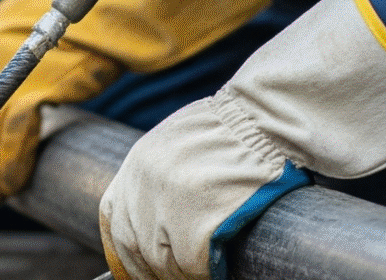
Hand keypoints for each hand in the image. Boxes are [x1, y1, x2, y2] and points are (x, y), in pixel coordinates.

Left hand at [0, 0, 273, 203]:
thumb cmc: (147, 2)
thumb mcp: (91, 34)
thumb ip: (63, 60)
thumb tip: (49, 100)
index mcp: (16, 14)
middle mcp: (7, 24)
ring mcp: (21, 44)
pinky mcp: (44, 67)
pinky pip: (15, 125)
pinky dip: (12, 159)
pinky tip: (14, 183)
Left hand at [98, 0, 385, 279]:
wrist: (270, 120)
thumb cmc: (239, 129)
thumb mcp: (182, 139)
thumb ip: (161, 171)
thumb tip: (155, 209)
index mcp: (139, 163)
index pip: (114, 220)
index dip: (129, 245)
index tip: (142, 260)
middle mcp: (145, 186)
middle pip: (134, 246)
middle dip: (153, 265)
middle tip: (178, 268)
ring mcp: (168, 209)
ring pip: (163, 262)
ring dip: (180, 270)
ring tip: (203, 262)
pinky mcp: (197, 230)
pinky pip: (193, 267)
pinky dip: (205, 271)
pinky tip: (219, 265)